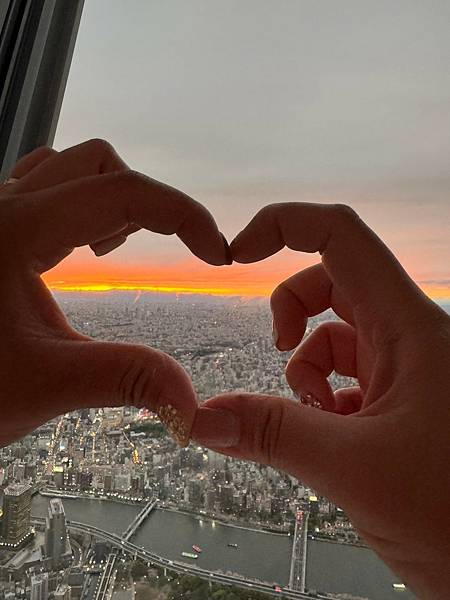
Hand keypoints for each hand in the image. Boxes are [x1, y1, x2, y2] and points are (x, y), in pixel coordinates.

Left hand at [0, 139, 229, 446]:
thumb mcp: (47, 383)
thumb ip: (126, 380)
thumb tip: (191, 406)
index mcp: (18, 230)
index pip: (123, 193)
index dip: (184, 216)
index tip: (217, 255)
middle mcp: (5, 206)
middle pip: (100, 165)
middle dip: (151, 204)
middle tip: (175, 252)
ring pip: (70, 168)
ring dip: (113, 199)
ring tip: (121, 251)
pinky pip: (46, 187)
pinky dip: (83, 205)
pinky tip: (84, 250)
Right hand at [192, 203, 449, 598]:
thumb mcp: (355, 468)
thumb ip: (273, 435)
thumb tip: (203, 417)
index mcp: (411, 328)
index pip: (342, 237)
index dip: (284, 226)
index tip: (237, 252)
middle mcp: (411, 337)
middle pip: (331, 282)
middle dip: (291, 313)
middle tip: (278, 350)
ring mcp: (406, 368)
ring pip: (335, 337)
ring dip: (308, 372)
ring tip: (319, 422)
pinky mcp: (399, 399)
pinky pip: (345, 377)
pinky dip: (323, 400)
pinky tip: (335, 440)